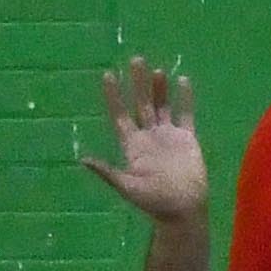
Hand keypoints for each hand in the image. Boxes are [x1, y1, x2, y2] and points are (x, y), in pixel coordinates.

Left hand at [83, 57, 209, 224]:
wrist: (183, 210)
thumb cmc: (153, 202)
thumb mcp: (127, 187)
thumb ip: (108, 172)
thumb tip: (83, 160)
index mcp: (132, 146)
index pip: (120, 115)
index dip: (114, 96)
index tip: (108, 75)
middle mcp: (148, 137)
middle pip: (141, 104)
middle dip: (137, 84)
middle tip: (134, 60)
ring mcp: (168, 136)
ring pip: (161, 106)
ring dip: (158, 88)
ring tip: (156, 70)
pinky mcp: (187, 139)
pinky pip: (186, 114)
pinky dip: (185, 99)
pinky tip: (182, 81)